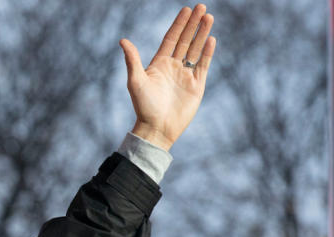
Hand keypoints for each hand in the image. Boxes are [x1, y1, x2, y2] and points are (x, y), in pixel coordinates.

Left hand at [120, 4, 215, 149]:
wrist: (157, 129)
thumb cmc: (144, 106)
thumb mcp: (136, 81)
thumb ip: (132, 60)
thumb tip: (122, 40)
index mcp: (159, 64)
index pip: (171, 39)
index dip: (179, 24)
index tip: (186, 10)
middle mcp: (173, 67)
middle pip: (186, 40)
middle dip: (193, 24)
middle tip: (201, 7)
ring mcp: (185, 75)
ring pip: (196, 50)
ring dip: (202, 34)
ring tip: (208, 18)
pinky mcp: (196, 85)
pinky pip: (203, 65)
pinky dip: (207, 53)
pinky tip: (211, 39)